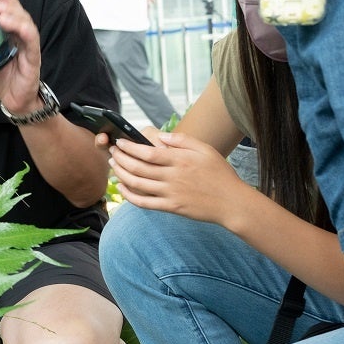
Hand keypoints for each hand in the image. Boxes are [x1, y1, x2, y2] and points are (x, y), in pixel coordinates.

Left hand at [0, 0, 42, 117]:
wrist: (14, 100)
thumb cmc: (2, 77)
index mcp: (10, 34)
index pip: (10, 12)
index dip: (6, 0)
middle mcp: (20, 37)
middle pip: (19, 15)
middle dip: (9, 5)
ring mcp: (28, 47)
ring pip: (26, 25)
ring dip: (15, 17)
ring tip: (2, 13)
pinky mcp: (33, 59)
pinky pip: (32, 42)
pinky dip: (26, 32)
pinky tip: (18, 28)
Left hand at [109, 129, 254, 225]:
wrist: (232, 202)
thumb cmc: (220, 174)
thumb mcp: (205, 149)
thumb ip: (182, 140)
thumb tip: (161, 136)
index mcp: (180, 160)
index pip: (147, 152)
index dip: (130, 147)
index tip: (120, 142)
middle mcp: (173, 176)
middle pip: (138, 167)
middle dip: (120, 159)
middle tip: (111, 152)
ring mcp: (171, 193)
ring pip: (138, 184)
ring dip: (121, 174)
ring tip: (113, 166)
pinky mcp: (171, 207)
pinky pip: (144, 202)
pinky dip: (130, 196)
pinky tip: (122, 188)